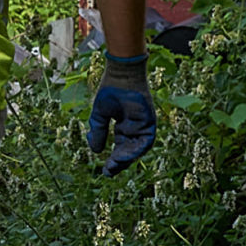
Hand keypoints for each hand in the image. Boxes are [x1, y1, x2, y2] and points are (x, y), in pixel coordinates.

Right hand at [87, 53, 155, 176]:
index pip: (120, 148)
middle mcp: (135, 128)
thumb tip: (95, 151)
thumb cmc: (110, 90)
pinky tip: (124, 155)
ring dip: (128, 159)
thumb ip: (98, 132)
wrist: (121, 74)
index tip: (105, 171)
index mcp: (124, 127)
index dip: (113, 160)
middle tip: (109, 172)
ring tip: (115, 166)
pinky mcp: (150, 121)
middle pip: (129, 151)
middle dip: (120, 163)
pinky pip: (146, 140)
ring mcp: (144, 125)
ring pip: (139, 148)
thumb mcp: (99, 115)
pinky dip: (137, 149)